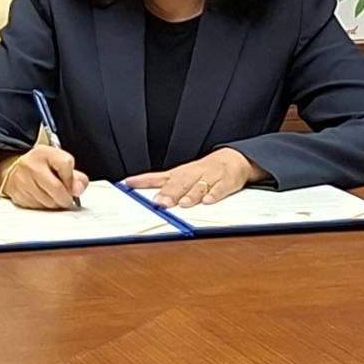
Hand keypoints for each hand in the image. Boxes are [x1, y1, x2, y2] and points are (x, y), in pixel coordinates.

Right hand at [0, 143, 87, 209]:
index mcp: (44, 153)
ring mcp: (23, 182)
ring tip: (53, 195)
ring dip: (56, 204)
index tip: (72, 184)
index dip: (73, 178)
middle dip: (66, 197)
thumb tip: (78, 190)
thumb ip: (76, 177)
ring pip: (49, 202)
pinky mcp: (19, 196)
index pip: (65, 163)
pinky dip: (45, 207)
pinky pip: (39, 208)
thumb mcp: (60, 163)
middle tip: (66, 196)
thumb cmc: (42, 167)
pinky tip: (43, 198)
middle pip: (57, 188)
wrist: (16, 171)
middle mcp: (31, 165)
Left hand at [124, 147, 266, 207]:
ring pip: (199, 186)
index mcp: (180, 173)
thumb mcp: (181, 175)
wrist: (234, 159)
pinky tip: (208, 200)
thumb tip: (136, 187)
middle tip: (160, 203)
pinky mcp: (226, 182)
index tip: (130, 183)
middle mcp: (193, 173)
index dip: (144, 180)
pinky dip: (214, 194)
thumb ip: (161, 184)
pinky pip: (220, 188)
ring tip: (182, 203)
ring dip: (190, 195)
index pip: (158, 176)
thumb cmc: (204, 170)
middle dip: (170, 193)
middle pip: (180, 182)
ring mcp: (210, 177)